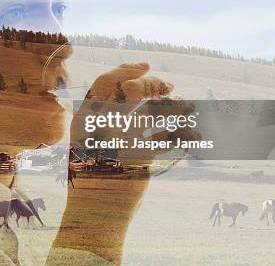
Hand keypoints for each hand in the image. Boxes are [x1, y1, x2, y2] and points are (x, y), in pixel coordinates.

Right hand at [49, 62, 196, 263]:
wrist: (94, 209)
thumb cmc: (91, 172)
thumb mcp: (85, 141)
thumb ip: (101, 118)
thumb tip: (129, 93)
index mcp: (85, 117)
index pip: (105, 81)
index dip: (127, 69)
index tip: (146, 65)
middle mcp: (102, 124)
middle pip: (133, 89)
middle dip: (155, 84)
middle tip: (169, 87)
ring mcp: (122, 139)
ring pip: (156, 110)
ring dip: (176, 105)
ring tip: (187, 105)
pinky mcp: (142, 157)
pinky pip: (168, 137)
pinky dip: (182, 134)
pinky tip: (190, 135)